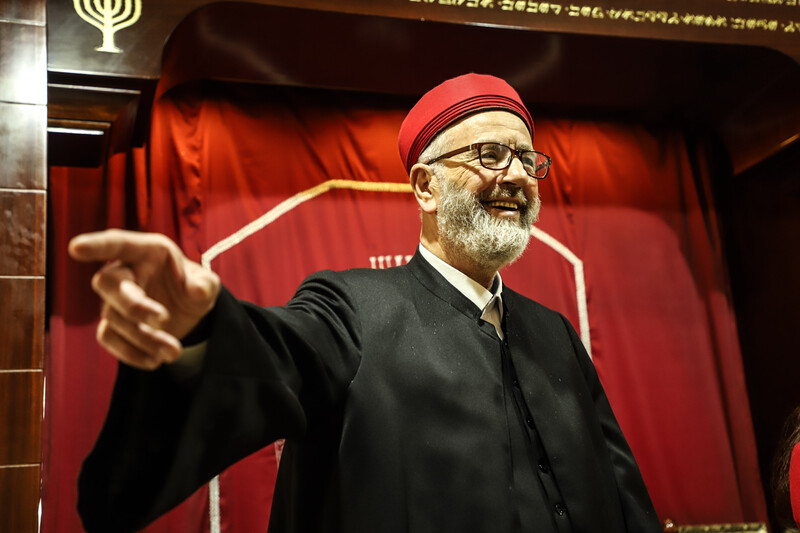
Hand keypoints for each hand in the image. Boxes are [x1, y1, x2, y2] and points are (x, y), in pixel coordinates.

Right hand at [69, 229, 220, 369]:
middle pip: (108, 283)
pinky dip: (130, 353)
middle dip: (133, 304)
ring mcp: (115, 299)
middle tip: (164, 318)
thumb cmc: (194, 287)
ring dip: (144, 337)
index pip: (118, 243)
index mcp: (147, 251)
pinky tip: (155, 361)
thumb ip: (204, 285)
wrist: (190, 314)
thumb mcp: (207, 283)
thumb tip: (196, 291)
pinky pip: (109, 338)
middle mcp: (125, 272)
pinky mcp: (113, 325)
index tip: (76, 249)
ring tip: (174, 352)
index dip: (97, 245)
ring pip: (114, 317)